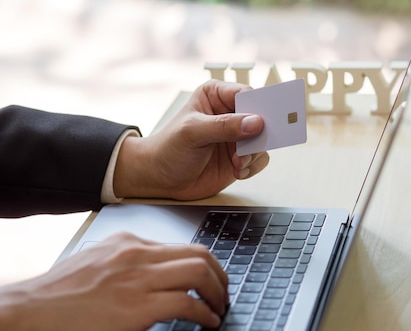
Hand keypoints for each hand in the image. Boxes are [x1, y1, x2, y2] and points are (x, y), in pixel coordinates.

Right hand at [0, 232, 227, 330]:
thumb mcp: (98, 262)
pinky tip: (208, 322)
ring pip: (198, 273)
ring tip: (220, 307)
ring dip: (218, 292)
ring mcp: (138, 279)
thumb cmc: (60, 293)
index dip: (205, 264)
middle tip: (224, 291)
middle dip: (220, 274)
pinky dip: (205, 314)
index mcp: (129, 243)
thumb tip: (158, 273)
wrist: (30, 311)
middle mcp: (137, 254)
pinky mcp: (137, 307)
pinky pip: (186, 304)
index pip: (182, 246)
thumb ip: (128, 261)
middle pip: (199, 254)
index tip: (213, 277)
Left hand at [113, 80, 269, 199]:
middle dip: (260, 132)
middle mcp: (230, 113)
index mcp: (217, 95)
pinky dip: (252, 166)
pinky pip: (260, 158)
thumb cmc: (168, 148)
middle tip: (257, 143)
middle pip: (260, 116)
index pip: (245, 94)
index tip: (263, 121)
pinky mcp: (242, 155)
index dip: (257, 106)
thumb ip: (224, 126)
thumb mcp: (193, 132)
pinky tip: (237, 171)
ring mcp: (237, 135)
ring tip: (237, 162)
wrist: (161, 178)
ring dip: (253, 153)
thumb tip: (255, 122)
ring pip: (263, 139)